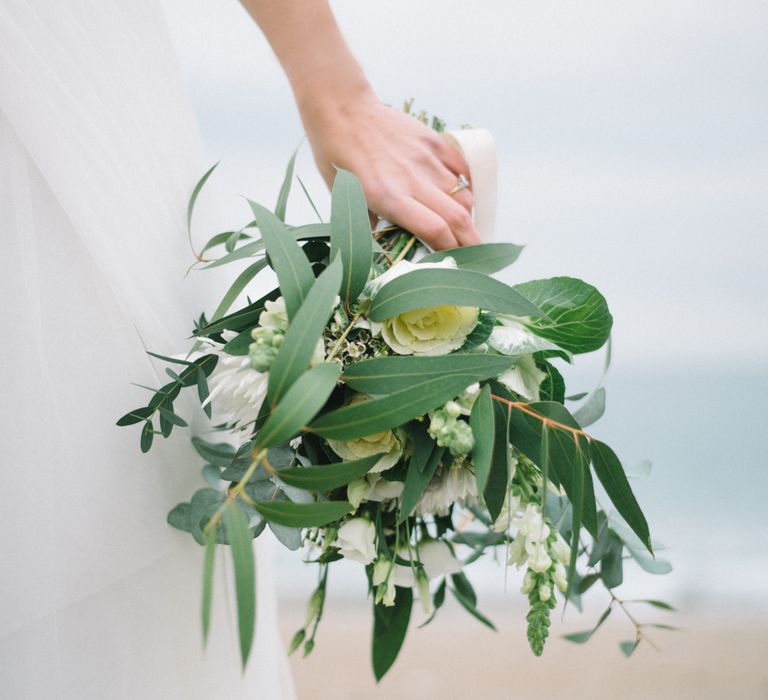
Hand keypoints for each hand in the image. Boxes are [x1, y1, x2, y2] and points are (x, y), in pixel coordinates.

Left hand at [301, 89, 481, 249]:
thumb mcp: (345, 198)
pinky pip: (460, 169)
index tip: (456, 264)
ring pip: (462, 195)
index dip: (451, 251)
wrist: (341, 108)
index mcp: (389, 197)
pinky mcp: (432, 141)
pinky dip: (466, 187)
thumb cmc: (336, 155)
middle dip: (473, 242)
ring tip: (463, 229)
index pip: (435, 231)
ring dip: (467, 217)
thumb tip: (389, 243)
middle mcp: (412, 179)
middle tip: (478, 257)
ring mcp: (426, 158)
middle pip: (458, 217)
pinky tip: (461, 198)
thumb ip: (370, 223)